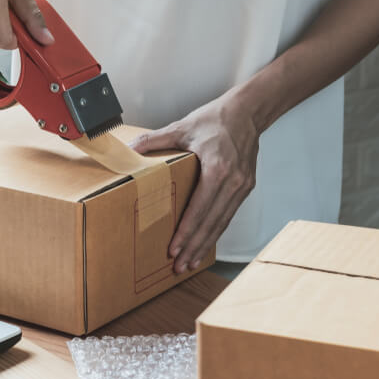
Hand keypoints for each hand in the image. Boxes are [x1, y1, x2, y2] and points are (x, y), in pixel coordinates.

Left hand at [130, 92, 259, 272]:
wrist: (248, 112)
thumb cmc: (217, 119)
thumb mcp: (182, 127)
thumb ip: (155, 140)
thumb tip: (130, 149)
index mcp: (218, 168)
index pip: (200, 208)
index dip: (186, 231)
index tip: (174, 248)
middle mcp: (233, 181)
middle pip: (211, 222)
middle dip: (194, 247)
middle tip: (179, 266)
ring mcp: (242, 186)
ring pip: (221, 223)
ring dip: (205, 245)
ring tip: (189, 262)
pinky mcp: (245, 188)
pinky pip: (228, 215)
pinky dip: (215, 231)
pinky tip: (204, 243)